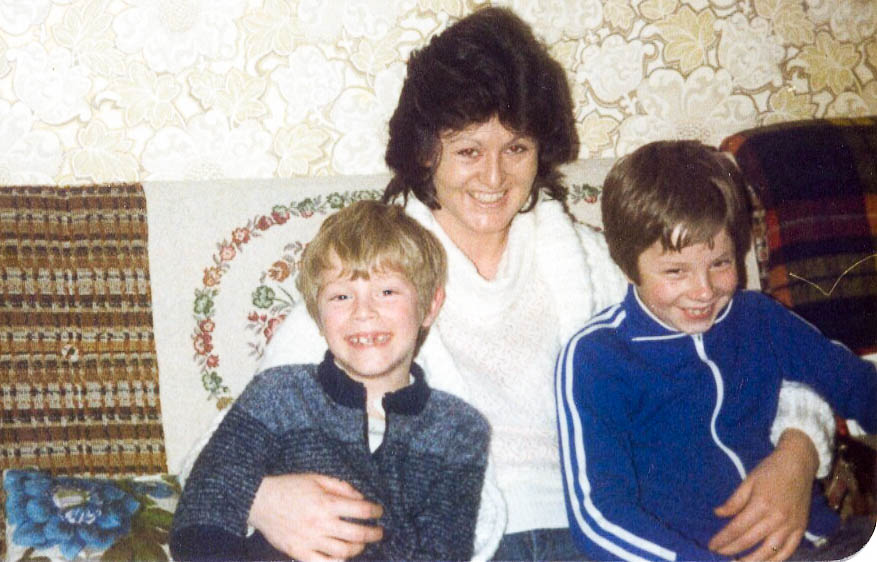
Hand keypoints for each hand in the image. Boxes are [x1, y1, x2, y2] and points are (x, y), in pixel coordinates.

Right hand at [248, 473, 383, 560]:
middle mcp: (321, 523)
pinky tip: (343, 559)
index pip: (361, 510)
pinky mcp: (299, 552)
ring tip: (362, 544)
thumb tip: (360, 496)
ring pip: (343, 552)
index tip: (379, 512)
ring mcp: (310, 540)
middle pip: (357, 534)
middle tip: (379, 532)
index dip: (375, 511)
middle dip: (374, 534)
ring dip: (358, 549)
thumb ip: (340, 486)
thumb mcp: (316, 478)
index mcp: (326, 503)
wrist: (260, 501)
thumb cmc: (289, 487)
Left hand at [709, 429, 818, 560]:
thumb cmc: (770, 470)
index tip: (711, 545)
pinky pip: (788, 551)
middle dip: (731, 550)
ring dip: (752, 561)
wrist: (799, 463)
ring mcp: (791, 526)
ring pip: (769, 552)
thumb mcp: (748, 481)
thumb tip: (718, 514)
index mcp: (761, 504)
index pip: (737, 528)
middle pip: (750, 541)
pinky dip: (775, 560)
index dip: (723, 539)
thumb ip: (734, 501)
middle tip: (718, 555)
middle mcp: (777, 518)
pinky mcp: (801, 529)